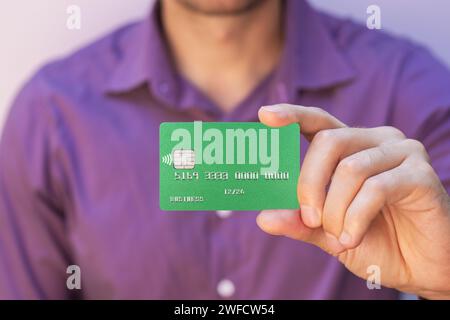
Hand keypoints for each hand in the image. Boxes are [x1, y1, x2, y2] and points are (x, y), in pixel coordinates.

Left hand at [256, 104, 449, 298]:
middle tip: (310, 218)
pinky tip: (352, 238)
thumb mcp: (328, 233)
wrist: (420, 268)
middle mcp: (377, 141)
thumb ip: (299, 222)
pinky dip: (356, 218)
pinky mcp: (420, 175)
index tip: (264, 116)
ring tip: (338, 236)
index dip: (292, 115)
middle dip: (309, 184)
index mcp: (352, 148)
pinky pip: (375, 189)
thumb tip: (263, 218)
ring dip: (335, 210)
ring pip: (350, 169)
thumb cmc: (374, 241)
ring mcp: (402, 153)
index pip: (319, 122)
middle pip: (328, 142)